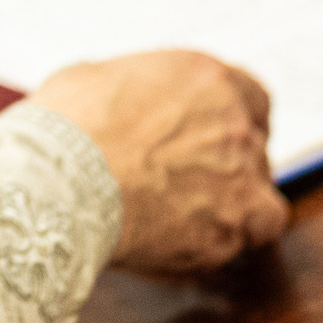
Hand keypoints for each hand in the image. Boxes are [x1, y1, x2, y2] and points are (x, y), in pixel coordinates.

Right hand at [32, 50, 288, 272]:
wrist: (60, 181)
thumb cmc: (66, 127)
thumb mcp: (94, 79)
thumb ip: (131, 90)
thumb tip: (119, 102)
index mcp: (207, 79)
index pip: (250, 98)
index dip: (230, 119)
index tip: (211, 134)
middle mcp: (235, 125)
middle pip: (254, 147)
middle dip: (225, 164)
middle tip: (186, 179)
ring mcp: (240, 179)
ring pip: (261, 197)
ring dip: (234, 205)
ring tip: (190, 217)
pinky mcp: (230, 229)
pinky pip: (249, 236)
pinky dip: (228, 241)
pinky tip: (196, 242)